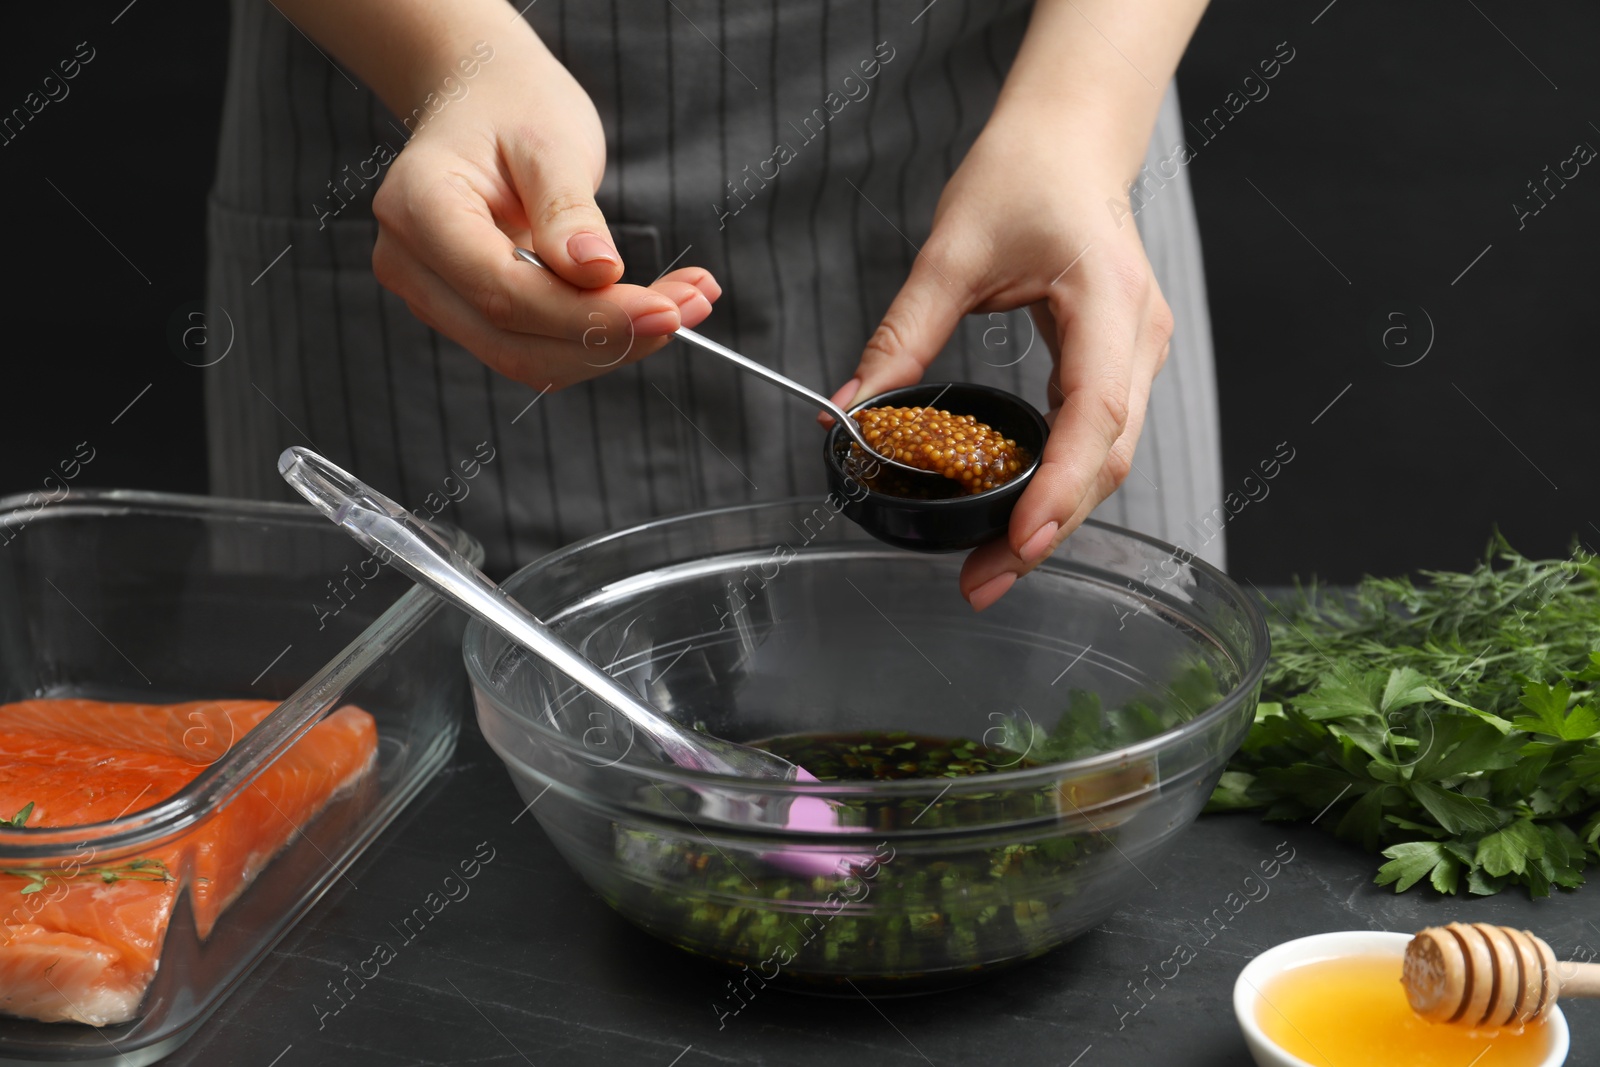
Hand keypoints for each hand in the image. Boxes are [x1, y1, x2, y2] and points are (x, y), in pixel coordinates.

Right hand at [370, 25, 718, 388]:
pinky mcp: (468, 314)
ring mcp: (434, 297)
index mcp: (418, 209)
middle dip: (610, 338)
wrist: (482, 97)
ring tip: (685, 304)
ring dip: (613, 346)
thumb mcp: (550, 140)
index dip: (588, 316)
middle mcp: (411, 265)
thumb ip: (568, 211)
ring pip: (528, 359)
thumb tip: (598, 273)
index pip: (504, 292)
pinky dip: (599, 339)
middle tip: (690, 309)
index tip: (667, 311)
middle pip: (514, 341)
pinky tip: (654, 307)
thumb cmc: (513, 106)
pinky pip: (536, 348)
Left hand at [826, 108, 1173, 610]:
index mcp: (1107, 300)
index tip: (1021, 537)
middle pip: (1107, 457)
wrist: (1069, 139)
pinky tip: (1018, 514)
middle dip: (1049, 527)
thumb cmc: (1023, 174)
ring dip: (1056, 515)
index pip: (1096, 414)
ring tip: (993, 564)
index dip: (1061, 486)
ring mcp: (1136, 352)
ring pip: (1108, 458)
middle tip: (982, 580)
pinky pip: (1097, 437)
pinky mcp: (1118, 361)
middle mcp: (1137, 336)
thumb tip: (850, 411)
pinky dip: (1060, 482)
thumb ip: (901, 336)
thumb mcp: (950, 252)